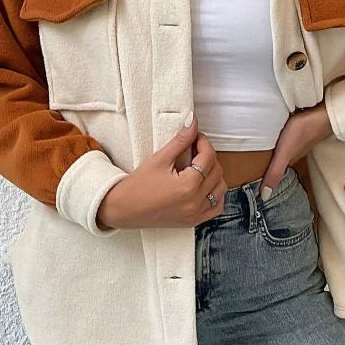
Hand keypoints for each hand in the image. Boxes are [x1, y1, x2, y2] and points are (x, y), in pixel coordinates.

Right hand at [96, 112, 227, 229]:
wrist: (123, 210)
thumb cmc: (137, 186)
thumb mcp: (159, 159)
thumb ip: (180, 141)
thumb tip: (192, 123)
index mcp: (187, 186)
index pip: (208, 157)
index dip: (203, 142)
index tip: (195, 137)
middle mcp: (195, 202)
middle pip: (216, 171)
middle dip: (208, 156)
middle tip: (194, 149)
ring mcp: (196, 214)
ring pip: (220, 189)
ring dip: (214, 174)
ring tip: (198, 166)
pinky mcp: (193, 221)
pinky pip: (216, 207)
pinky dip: (215, 194)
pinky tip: (204, 185)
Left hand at [259, 102, 332, 200]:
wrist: (323, 114)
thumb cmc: (303, 132)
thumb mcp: (285, 153)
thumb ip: (275, 172)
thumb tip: (265, 196)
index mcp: (290, 160)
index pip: (276, 172)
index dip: (266, 177)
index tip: (255, 182)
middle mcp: (295, 152)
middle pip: (280, 161)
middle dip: (269, 164)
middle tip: (254, 167)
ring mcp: (300, 140)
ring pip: (284, 149)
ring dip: (276, 151)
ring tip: (263, 150)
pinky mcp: (301, 128)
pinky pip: (289, 137)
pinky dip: (281, 139)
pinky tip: (277, 135)